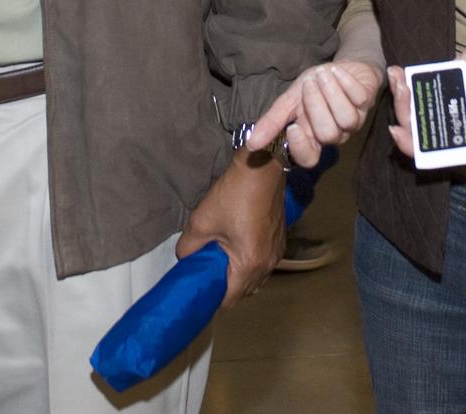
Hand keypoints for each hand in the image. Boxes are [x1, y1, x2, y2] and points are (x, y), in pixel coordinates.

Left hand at [176, 148, 285, 307]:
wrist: (261, 167)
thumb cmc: (233, 195)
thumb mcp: (201, 221)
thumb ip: (187, 248)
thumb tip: (185, 259)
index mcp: (249, 264)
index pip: (230, 299)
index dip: (213, 298)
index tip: (201, 288)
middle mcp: (268, 264)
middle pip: (245, 291)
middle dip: (226, 287)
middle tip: (208, 271)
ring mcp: (277, 253)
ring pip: (256, 278)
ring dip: (240, 275)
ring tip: (222, 259)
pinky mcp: (281, 240)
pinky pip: (264, 263)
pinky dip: (251, 263)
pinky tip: (238, 247)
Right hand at [247, 59, 383, 167]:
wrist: (341, 68)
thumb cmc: (315, 88)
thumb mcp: (290, 100)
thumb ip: (272, 121)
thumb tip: (250, 143)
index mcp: (313, 137)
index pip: (309, 158)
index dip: (302, 148)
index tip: (293, 128)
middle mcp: (335, 134)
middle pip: (328, 134)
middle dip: (316, 105)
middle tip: (309, 83)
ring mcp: (354, 121)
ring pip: (345, 119)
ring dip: (331, 92)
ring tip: (322, 74)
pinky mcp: (367, 104)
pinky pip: (359, 98)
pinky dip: (345, 82)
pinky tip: (337, 72)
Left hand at [387, 34, 465, 170]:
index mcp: (462, 136)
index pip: (430, 149)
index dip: (410, 144)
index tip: (395, 130)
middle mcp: (449, 123)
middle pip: (416, 126)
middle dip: (402, 109)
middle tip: (400, 88)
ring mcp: (441, 104)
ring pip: (414, 107)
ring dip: (400, 95)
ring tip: (396, 76)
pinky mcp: (437, 86)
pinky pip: (417, 88)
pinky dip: (405, 81)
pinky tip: (398, 71)